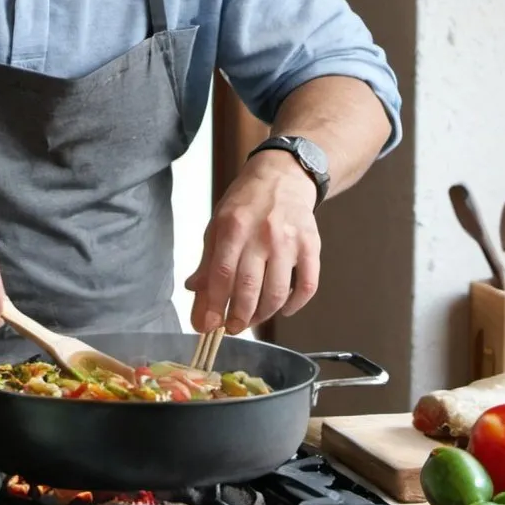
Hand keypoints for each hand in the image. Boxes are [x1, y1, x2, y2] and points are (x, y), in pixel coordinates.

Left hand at [184, 151, 320, 334]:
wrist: (283, 175)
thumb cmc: (246, 201)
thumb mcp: (218, 223)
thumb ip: (208, 259)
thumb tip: (193, 290)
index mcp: (233, 227)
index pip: (221, 274)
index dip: (213, 304)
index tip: (207, 325)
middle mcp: (262, 234)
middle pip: (248, 288)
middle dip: (238, 317)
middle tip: (231, 328)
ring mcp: (289, 241)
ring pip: (277, 292)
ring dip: (263, 315)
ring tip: (251, 320)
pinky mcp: (311, 246)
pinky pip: (307, 285)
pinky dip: (295, 304)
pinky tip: (283, 309)